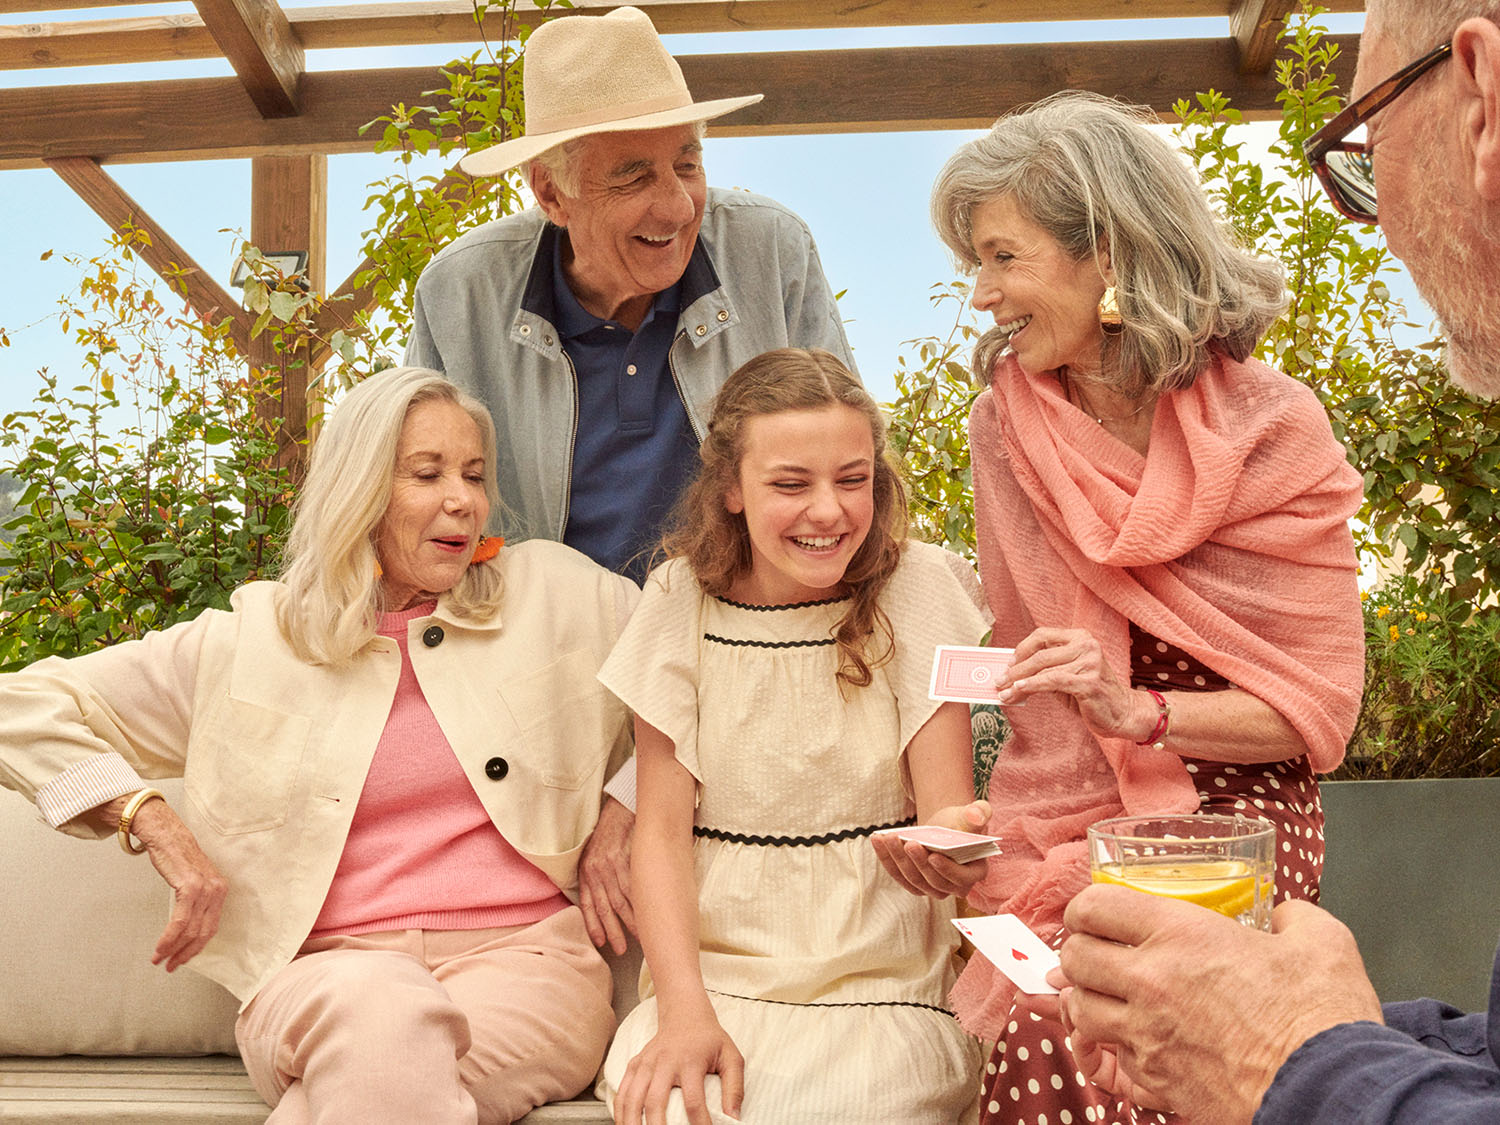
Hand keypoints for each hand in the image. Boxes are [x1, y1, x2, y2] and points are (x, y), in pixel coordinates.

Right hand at [128, 797, 228, 971]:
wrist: (166, 835)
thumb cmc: (176, 857)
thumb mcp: (192, 881)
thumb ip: (195, 902)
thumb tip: (187, 929)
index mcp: (220, 890)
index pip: (211, 928)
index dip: (196, 948)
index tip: (182, 960)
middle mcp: (217, 889)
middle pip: (203, 933)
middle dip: (185, 953)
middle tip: (169, 966)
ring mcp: (206, 888)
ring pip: (191, 930)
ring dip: (173, 949)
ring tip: (159, 959)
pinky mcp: (191, 886)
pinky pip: (180, 921)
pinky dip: (169, 937)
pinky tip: (160, 947)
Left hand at [580, 796, 637, 953]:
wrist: (622, 807)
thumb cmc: (610, 833)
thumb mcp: (595, 854)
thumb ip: (597, 876)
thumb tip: (607, 902)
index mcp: (586, 871)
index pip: (587, 904)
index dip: (593, 925)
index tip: (601, 943)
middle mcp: (595, 870)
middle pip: (604, 907)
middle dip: (613, 931)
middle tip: (622, 949)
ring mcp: (610, 865)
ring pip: (620, 900)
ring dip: (629, 922)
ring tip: (639, 937)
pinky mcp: (625, 859)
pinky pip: (632, 887)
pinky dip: (639, 904)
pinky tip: (646, 915)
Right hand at [613, 1007, 743, 1124]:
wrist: (685, 1014)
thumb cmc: (710, 1040)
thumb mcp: (732, 1057)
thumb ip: (735, 1088)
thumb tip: (733, 1118)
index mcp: (690, 1061)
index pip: (693, 1100)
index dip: (699, 1124)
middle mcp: (664, 1062)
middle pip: (655, 1101)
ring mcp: (646, 1062)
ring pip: (632, 1098)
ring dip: (632, 1122)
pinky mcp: (635, 1064)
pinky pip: (623, 1092)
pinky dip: (620, 1112)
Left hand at [871, 800, 991, 899]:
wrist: (944, 827)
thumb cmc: (961, 822)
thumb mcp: (971, 814)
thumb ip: (979, 812)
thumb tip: (975, 815)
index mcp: (974, 873)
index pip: (961, 878)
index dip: (947, 870)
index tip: (933, 856)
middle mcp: (955, 887)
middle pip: (934, 881)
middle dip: (919, 862)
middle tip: (908, 843)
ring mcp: (933, 888)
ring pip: (913, 879)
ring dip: (898, 859)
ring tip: (888, 838)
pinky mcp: (915, 883)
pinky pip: (898, 874)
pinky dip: (886, 858)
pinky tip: (878, 840)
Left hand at [996, 627, 1153, 740]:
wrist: (1123, 713)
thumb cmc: (1092, 695)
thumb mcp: (1067, 676)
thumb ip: (1046, 670)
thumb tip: (1013, 673)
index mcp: (1081, 638)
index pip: (1043, 635)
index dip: (1022, 648)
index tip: (1008, 663)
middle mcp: (1087, 645)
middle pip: (1040, 653)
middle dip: (1015, 668)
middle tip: (999, 680)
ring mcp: (1089, 662)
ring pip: (1043, 668)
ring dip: (1018, 681)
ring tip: (1004, 692)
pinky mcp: (1088, 681)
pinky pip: (1052, 681)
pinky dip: (1031, 686)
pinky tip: (1019, 691)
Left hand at [1057, 885, 1382, 1122]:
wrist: (1329, 1092)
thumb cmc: (1324, 1017)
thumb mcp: (1320, 941)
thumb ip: (1291, 917)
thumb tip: (1284, 915)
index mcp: (1181, 933)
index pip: (1096, 906)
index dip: (1087, 908)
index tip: (1094, 916)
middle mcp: (1152, 979)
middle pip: (1074, 957)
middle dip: (1078, 952)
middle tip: (1095, 954)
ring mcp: (1148, 1033)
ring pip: (1080, 1011)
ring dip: (1087, 1001)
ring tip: (1106, 997)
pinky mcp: (1157, 1079)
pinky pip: (1113, 1058)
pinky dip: (1116, 1048)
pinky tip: (1136, 1041)